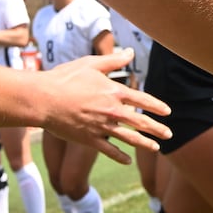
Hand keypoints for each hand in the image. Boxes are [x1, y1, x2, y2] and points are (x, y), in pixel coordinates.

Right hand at [35, 50, 172, 162]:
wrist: (43, 99)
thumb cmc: (65, 78)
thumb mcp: (91, 64)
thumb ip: (113, 60)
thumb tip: (131, 52)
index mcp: (114, 92)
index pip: (143, 100)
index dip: (157, 107)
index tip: (167, 112)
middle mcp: (112, 111)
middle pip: (141, 122)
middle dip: (157, 129)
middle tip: (169, 134)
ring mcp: (102, 127)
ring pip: (130, 139)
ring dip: (145, 144)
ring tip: (157, 148)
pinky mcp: (89, 139)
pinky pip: (109, 151)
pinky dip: (120, 156)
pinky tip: (128, 161)